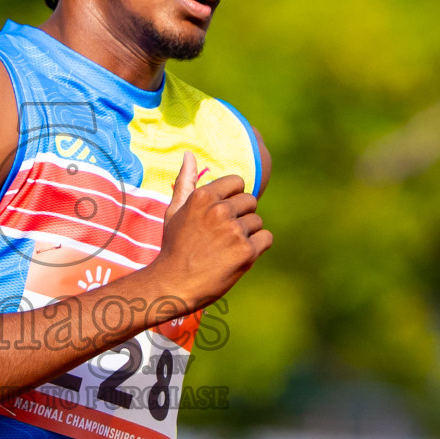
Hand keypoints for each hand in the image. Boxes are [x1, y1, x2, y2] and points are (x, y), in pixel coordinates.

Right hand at [152, 151, 271, 310]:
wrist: (174, 284)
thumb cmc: (174, 246)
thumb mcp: (174, 211)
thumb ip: (185, 181)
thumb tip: (189, 154)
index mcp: (202, 196)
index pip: (238, 182)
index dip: (233, 198)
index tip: (223, 214)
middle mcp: (219, 210)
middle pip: (250, 201)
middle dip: (241, 217)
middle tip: (223, 236)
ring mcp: (234, 231)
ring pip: (258, 222)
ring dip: (247, 235)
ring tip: (226, 248)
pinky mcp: (246, 251)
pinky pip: (266, 238)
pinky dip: (257, 247)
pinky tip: (238, 256)